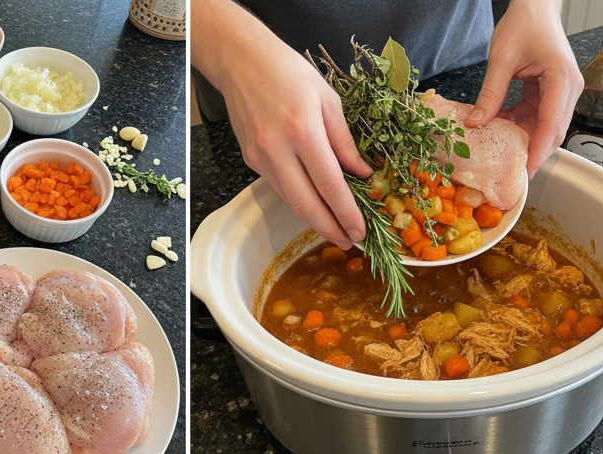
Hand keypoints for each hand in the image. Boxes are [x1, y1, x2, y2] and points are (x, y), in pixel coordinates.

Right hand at [192, 0, 370, 249]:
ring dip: (315, 219)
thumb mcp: (327, 99)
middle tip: (348, 242)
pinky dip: (300, 200)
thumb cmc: (288, 72)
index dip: (346, 212)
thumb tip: (361, 173)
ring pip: (291, 201)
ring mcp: (261, 159)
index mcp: (303, 131)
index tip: (360, 230)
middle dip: (330, 228)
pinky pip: (280, 188)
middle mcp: (278, 150)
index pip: (330, 184)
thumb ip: (344, 141)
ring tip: (335, 229)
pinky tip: (314, 204)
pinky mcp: (251, 162)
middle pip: (307, 205)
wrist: (242, 62)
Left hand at [465, 0, 582, 178]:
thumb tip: (475, 124)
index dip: (538, 152)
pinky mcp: (551, 93)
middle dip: (531, 153)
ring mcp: (561, 92)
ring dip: (523, 139)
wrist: (535, 6)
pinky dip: (519, 125)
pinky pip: (536, 118)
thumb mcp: (501, 58)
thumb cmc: (524, 23)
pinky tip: (500, 127)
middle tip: (508, 172)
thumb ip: (490, 93)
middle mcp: (568, 88)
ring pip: (544, 128)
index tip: (525, 172)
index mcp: (561, 79)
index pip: (551, 125)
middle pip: (552, 132)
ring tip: (499, 151)